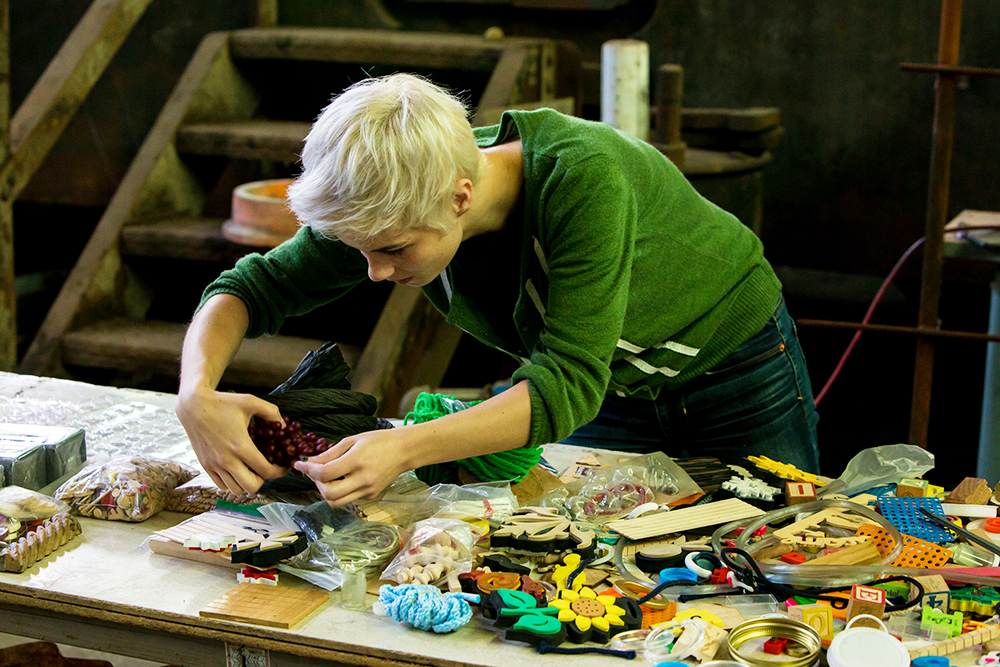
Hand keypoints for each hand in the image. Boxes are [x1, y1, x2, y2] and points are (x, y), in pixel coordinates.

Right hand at [175, 387, 287, 494]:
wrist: (194, 406)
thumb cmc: (223, 403)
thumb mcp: (251, 402)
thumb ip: (271, 412)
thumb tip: (284, 425)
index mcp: (241, 446)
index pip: (265, 471)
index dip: (279, 471)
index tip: (283, 466)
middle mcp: (227, 460)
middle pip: (251, 487)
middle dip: (263, 480)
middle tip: (266, 467)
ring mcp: (214, 465)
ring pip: (236, 490)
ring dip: (247, 482)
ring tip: (251, 469)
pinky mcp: (205, 466)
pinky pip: (222, 486)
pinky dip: (232, 482)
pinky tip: (237, 469)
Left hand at [293, 428, 411, 506]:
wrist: (403, 451)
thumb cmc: (378, 441)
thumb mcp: (352, 440)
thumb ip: (330, 453)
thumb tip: (310, 461)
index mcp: (356, 461)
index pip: (324, 473)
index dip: (308, 469)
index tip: (300, 464)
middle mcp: (362, 479)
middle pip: (328, 494)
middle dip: (316, 483)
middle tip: (316, 472)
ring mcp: (367, 490)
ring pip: (336, 502)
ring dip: (326, 491)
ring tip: (328, 478)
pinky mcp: (370, 496)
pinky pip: (348, 499)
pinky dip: (340, 491)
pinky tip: (343, 479)